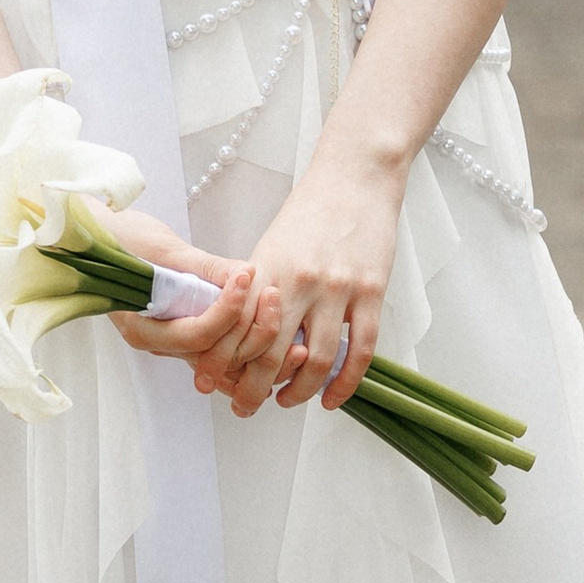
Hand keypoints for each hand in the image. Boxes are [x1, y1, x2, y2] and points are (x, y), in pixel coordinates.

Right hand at [101, 208, 284, 389]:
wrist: (100, 240)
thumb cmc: (121, 240)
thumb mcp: (160, 249)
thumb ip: (202, 268)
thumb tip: (244, 275)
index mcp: (143, 328)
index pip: (196, 335)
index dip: (227, 310)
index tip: (247, 276)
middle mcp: (159, 343)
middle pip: (216, 358)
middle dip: (254, 335)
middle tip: (275, 298)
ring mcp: (174, 341)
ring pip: (225, 364)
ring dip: (260, 348)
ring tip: (290, 330)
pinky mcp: (188, 332)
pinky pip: (224, 353)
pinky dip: (251, 349)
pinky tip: (278, 336)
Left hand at [231, 150, 403, 417]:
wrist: (356, 175)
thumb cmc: (311, 210)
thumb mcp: (272, 244)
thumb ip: (258, 287)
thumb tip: (240, 333)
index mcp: (267, 269)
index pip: (237, 329)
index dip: (222, 362)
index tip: (211, 384)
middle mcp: (298, 282)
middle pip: (270, 353)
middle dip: (252, 389)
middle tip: (244, 408)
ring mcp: (337, 288)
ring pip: (316, 359)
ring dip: (298, 391)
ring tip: (286, 402)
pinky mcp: (372, 291)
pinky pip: (360, 349)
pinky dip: (345, 382)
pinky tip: (331, 398)